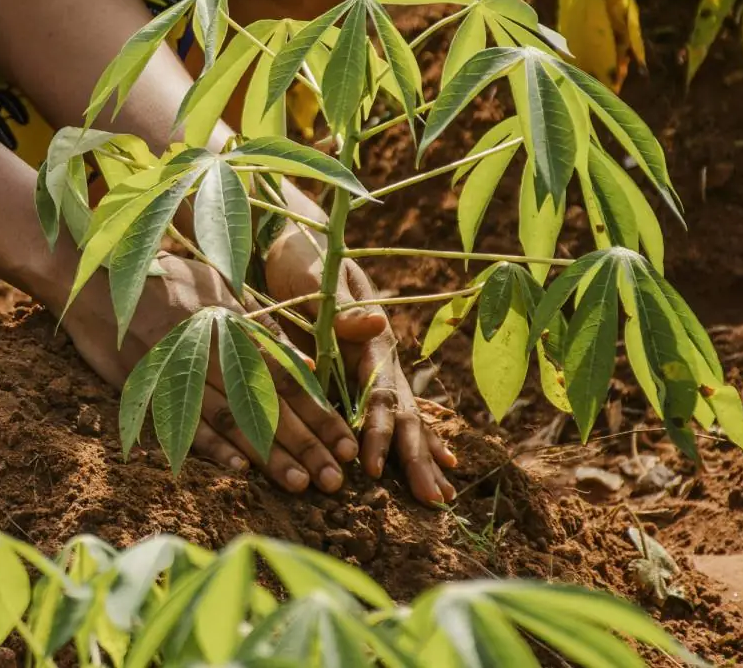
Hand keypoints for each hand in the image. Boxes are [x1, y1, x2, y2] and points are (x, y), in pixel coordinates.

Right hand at [59, 253, 359, 492]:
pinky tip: (240, 470)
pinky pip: (182, 418)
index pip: (286, 375)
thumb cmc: (163, 280)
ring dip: (268, 454)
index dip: (318, 412)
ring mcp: (179, 366)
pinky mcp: (147, 383)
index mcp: (234, 323)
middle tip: (336, 479)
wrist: (96, 279)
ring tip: (300, 483)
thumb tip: (306, 367)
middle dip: (305, 442)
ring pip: (232, 416)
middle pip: (267, 402)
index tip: (345, 442)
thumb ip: (261, 327)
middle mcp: (212, 346)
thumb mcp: (218, 289)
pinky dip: (211, 445)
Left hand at [262, 194, 457, 504]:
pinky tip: (435, 464)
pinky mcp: (362, 370)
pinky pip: (391, 411)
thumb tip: (379, 323)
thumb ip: (344, 305)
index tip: (375, 467)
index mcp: (370, 338)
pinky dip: (412, 439)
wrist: (301, 241)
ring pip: (405, 416)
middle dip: (417, 457)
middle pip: (404, 412)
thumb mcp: (318, 276)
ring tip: (441, 497)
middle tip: (433, 501)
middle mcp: (380, 354)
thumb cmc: (304, 258)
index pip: (380, 393)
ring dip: (422, 456)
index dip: (380, 431)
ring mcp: (376, 364)